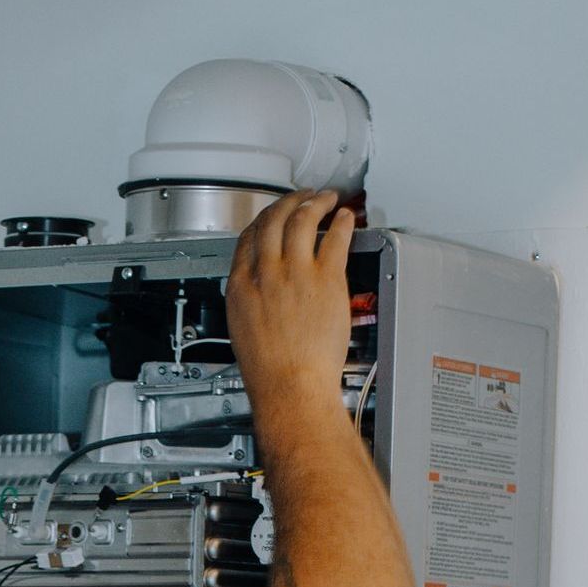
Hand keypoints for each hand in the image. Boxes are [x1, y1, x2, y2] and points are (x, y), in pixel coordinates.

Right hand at [226, 191, 355, 413]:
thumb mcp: (244, 332)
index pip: (248, 238)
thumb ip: (251, 301)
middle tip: (302, 197)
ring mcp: (296, 274)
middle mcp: (266, 274)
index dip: (263, 219)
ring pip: (302, 220)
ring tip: (326, 199)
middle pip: (274, 221)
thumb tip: (260, 288)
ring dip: (315, 203)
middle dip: (289, 202)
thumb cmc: (271, 373)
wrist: (291, 389)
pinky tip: (346, 218)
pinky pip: (336, 238)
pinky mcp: (326, 280)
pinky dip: (342, 223)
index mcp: (242, 288)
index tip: (273, 216)